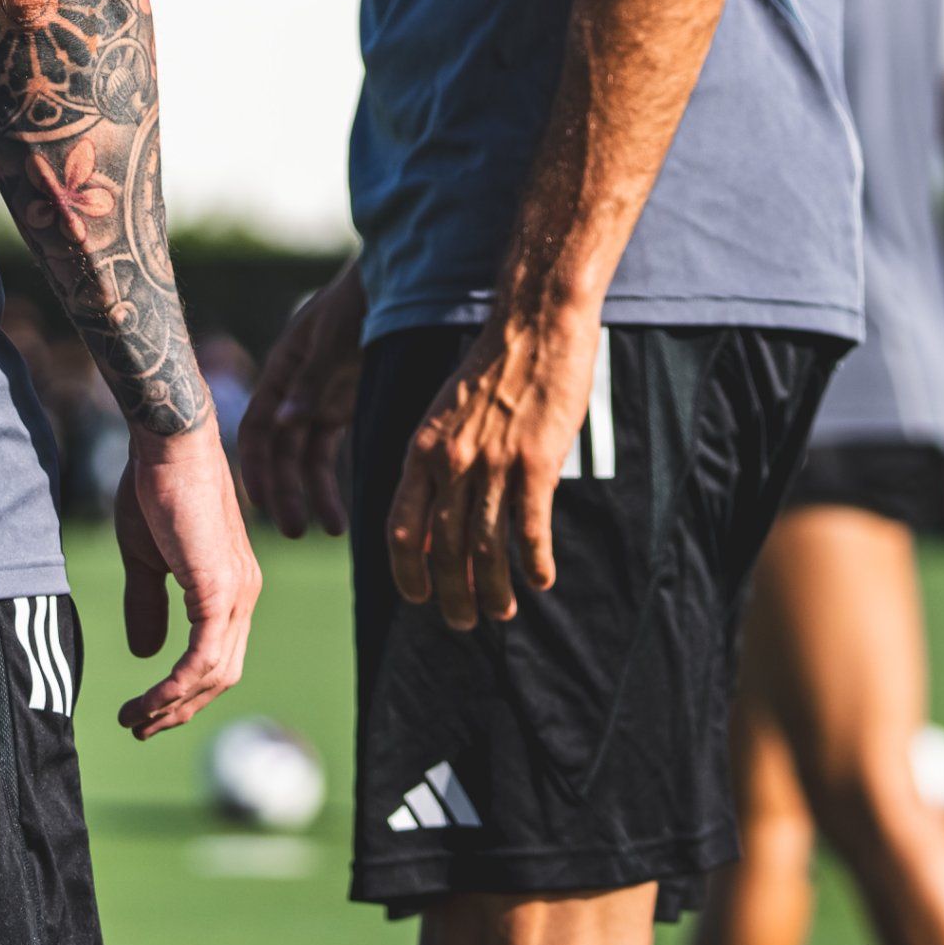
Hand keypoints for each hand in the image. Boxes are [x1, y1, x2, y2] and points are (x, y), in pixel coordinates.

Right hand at [111, 422, 259, 737]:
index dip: (184, 690)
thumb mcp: (146, 559)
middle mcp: (244, 594)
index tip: (148, 710)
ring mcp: (237, 593)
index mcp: (230, 587)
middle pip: (220, 674)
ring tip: (135, 719)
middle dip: (180, 708)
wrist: (168, 447)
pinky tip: (151, 699)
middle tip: (141, 727)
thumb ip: (148, 605)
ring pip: (213, 672)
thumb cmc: (156, 490)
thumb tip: (145, 655)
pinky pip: (203, 656)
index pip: (217, 657)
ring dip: (173, 704)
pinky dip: (177, 685)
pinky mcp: (220, 589)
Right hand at [237, 262, 365, 538]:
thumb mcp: (336, 340)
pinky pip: (327, 450)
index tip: (260, 503)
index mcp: (281, 370)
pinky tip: (343, 511)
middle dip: (284, 490)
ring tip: (329, 530)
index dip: (255, 466)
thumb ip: (311, 383)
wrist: (394, 280)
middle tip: (295, 531)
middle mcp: (292, 390)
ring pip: (303, 457)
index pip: (258, 427)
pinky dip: (331, 480)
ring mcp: (316, 399)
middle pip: (279, 450)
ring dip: (311, 492)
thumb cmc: (359, 302)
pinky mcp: (340, 405)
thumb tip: (285, 423)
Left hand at [387, 308, 592, 630]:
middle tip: (464, 620)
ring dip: (493, 590)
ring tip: (502, 611)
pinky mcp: (536, 463)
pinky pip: (531, 530)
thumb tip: (436, 515)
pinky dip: (534, 563)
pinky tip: (541, 580)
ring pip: (486, 549)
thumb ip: (436, 462)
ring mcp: (493, 465)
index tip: (419, 597)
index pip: (402, 529)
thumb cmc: (493, 369)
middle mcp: (451, 463)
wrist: (534, 324)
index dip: (408, 572)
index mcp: (422, 450)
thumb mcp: (445, 415)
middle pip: (444, 550)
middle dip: (452, 595)